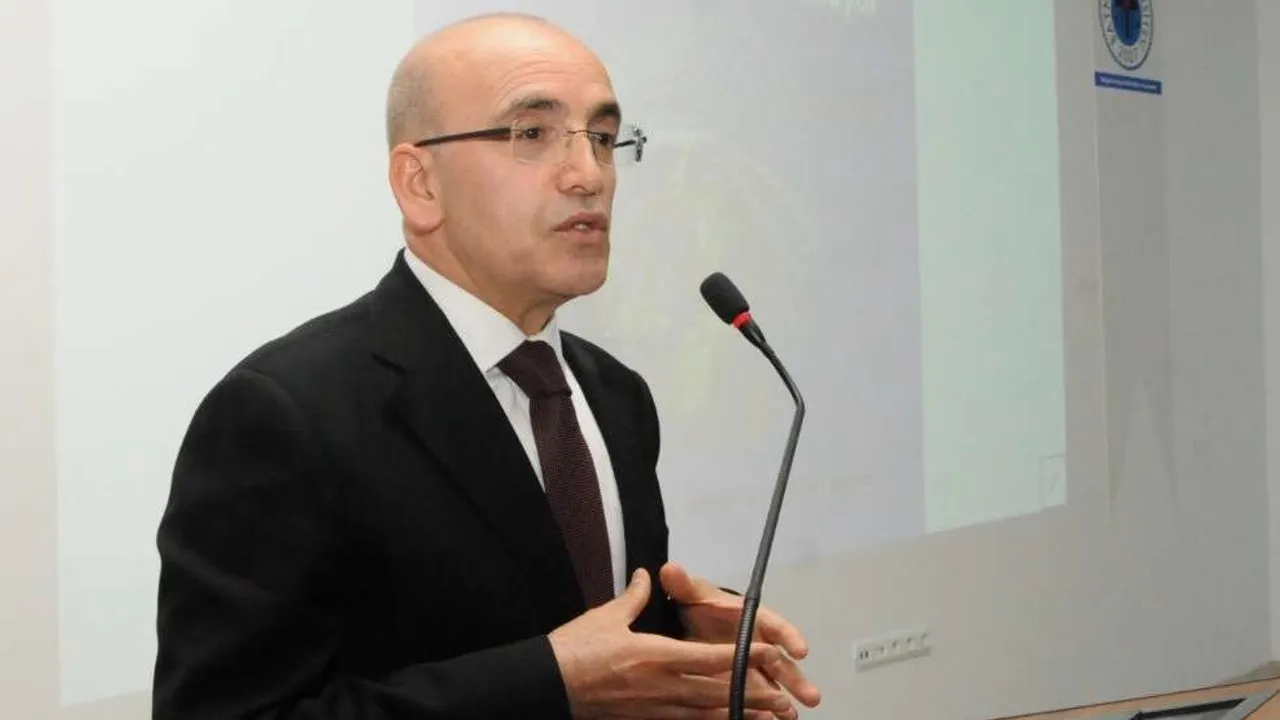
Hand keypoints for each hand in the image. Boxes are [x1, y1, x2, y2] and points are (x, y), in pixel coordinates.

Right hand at [549, 568, 793, 718]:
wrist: (544, 687)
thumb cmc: (573, 651)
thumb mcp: (606, 616)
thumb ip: (634, 596)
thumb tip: (647, 576)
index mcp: (656, 656)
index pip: (712, 658)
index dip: (745, 656)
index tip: (771, 652)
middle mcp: (661, 686)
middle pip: (718, 692)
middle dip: (753, 693)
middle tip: (784, 694)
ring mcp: (654, 708)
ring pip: (706, 713)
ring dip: (739, 713)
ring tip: (768, 715)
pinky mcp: (644, 719)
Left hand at [660, 562, 821, 718]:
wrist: (688, 624)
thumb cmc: (699, 607)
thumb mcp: (691, 595)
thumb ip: (684, 586)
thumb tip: (671, 569)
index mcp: (751, 619)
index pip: (773, 625)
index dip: (788, 636)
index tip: (801, 650)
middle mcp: (757, 644)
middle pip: (779, 661)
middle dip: (795, 679)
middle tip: (811, 697)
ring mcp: (752, 667)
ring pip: (772, 684)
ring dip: (784, 700)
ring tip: (792, 716)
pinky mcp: (743, 683)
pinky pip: (757, 698)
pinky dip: (764, 710)